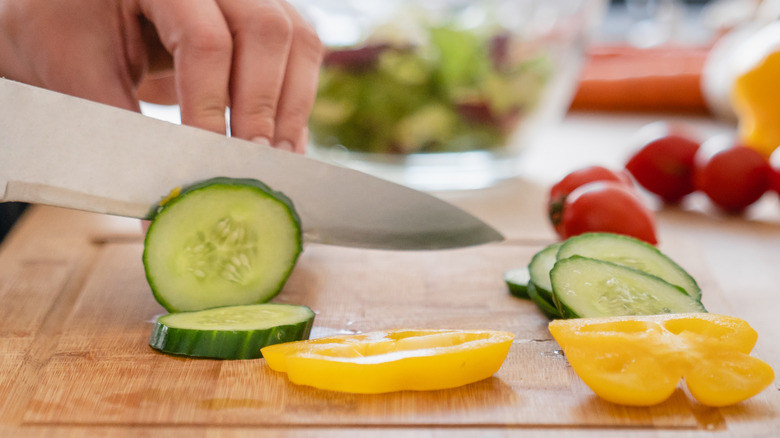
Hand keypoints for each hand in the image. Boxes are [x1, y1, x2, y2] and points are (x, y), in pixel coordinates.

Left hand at [0, 0, 321, 152]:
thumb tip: (161, 219)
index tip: (207, 164)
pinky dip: (296, 100)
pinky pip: (302, 50)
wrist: (83, 11)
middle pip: (265, 31)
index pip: (203, 41)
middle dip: (262, 106)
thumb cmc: (71, 35)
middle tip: (251, 164)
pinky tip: (282, 142)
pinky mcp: (268, 11)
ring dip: (290, 106)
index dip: (211, 107)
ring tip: (275, 161)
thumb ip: (125, 142)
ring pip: (297, 39)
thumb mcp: (81, 79)